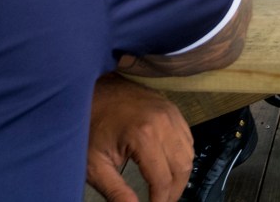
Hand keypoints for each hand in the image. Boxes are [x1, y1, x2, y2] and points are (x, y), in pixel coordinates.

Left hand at [86, 74, 192, 201]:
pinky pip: (187, 138)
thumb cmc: (89, 125)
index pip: (163, 179)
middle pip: (182, 167)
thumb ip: (116, 192)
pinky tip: (169, 166)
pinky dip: (182, 156)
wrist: (92, 89)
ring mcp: (171, 113)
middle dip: (174, 191)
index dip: (160, 201)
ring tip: (165, 189)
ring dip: (181, 174)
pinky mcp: (172, 109)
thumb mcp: (94, 164)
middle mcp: (164, 123)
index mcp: (144, 136)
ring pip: (189, 153)